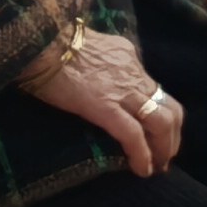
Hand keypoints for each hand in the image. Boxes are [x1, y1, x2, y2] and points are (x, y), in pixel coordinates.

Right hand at [19, 24, 181, 174]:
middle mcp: (132, 72)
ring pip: (162, 123)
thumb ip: (94, 59)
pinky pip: (134, 136)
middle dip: (171, 136)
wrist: (34, 37)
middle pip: (170, 108)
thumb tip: (89, 74)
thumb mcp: (82, 43)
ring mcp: (122, 90)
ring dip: (163, 148)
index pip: (153, 87)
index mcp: (125, 55)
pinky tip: (141, 170)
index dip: (158, 111)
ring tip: (155, 166)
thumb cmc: (45, 39)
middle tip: (163, 156)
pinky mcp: (106, 107)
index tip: (153, 130)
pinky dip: (142, 155)